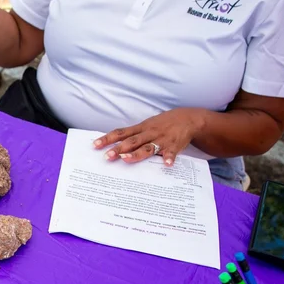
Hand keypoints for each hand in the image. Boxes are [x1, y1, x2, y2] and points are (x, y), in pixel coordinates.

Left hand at [92, 108, 207, 165]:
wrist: (187, 118)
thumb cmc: (162, 124)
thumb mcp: (146, 126)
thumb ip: (132, 136)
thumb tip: (113, 145)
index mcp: (141, 128)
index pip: (121, 133)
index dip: (108, 138)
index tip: (95, 145)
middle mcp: (149, 133)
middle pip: (132, 141)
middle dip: (118, 149)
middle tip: (107, 156)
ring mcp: (161, 140)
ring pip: (148, 147)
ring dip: (137, 154)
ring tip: (126, 159)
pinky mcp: (174, 146)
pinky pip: (171, 153)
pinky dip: (169, 158)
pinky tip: (166, 164)